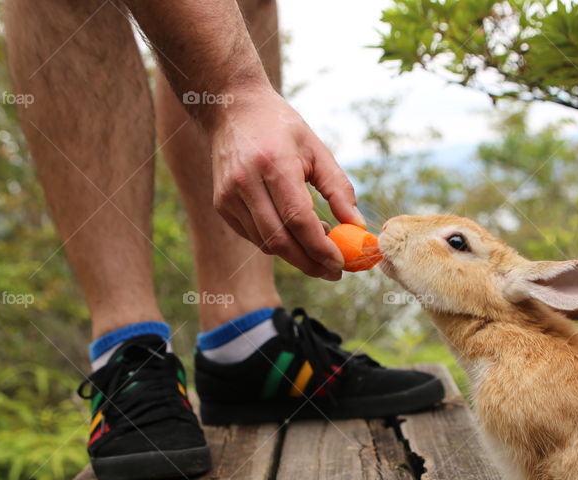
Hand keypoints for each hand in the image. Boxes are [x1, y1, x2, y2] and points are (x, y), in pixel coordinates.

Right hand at [209, 86, 364, 280]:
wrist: (232, 109)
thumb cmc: (282, 128)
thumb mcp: (317, 150)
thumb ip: (339, 189)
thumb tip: (356, 227)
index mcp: (274, 164)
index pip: (298, 219)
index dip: (320, 247)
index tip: (340, 264)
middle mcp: (246, 182)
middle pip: (280, 239)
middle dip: (309, 262)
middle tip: (333, 271)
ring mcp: (228, 195)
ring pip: (265, 243)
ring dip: (295, 253)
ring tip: (318, 245)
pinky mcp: (220, 204)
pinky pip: (253, 236)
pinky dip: (276, 243)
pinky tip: (294, 233)